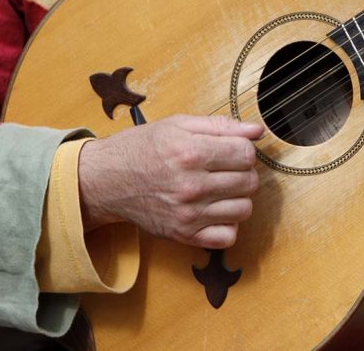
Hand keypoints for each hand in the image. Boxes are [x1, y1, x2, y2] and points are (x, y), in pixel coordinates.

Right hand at [77, 115, 263, 248]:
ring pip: (244, 210)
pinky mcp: (183, 235)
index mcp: (191, 153)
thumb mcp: (178, 125)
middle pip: (249, 182)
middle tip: (226, 169)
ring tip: (221, 189)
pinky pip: (228, 237)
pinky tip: (215, 210)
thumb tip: (257, 131)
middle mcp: (191, 186)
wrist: (106, 179)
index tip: (231, 150)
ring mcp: (188, 214)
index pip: (246, 154)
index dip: (244, 150)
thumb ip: (221, 126)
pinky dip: (227, 225)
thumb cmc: (141, 148)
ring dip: (238, 198)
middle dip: (243, 172)